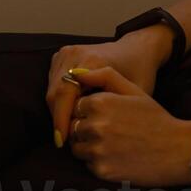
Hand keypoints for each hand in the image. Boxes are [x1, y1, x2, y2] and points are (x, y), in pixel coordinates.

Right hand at [46, 27, 171, 147]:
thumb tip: (91, 135)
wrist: (137, 48)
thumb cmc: (139, 72)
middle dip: (59, 118)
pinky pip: (53, 83)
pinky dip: (59, 100)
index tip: (63, 141)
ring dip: (57, 110)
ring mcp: (67, 52)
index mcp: (92, 60)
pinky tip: (72, 111)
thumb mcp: (134, 92)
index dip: (61, 120)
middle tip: (66, 140)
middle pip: (55, 93)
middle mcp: (75, 53)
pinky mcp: (62, 55)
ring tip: (70, 128)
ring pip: (51, 89)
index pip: (65, 93)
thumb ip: (115, 111)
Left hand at [64, 66, 190, 186]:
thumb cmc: (155, 117)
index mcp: (100, 102)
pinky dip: (99, 162)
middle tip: (112, 131)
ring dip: (89, 146)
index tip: (107, 116)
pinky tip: (119, 157)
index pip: (77, 107)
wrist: (178, 149)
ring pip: (78, 148)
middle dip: (87, 129)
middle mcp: (95, 126)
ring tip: (114, 144)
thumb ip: (104, 76)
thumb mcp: (134, 90)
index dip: (89, 111)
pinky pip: (89, 165)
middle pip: (74, 128)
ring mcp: (97, 150)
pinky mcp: (102, 170)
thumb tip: (76, 73)